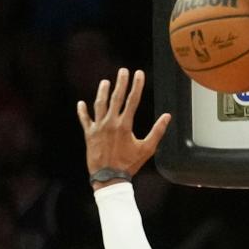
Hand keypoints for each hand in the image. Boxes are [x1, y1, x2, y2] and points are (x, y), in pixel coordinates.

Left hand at [76, 68, 170, 183]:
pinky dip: (82, 111)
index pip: (132, 100)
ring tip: (105, 82)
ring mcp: (98, 127)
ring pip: (99, 105)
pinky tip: (81, 103)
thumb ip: (157, 132)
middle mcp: (110, 123)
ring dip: (102, 92)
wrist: (109, 177)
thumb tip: (167, 117)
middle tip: (123, 71)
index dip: (136, 86)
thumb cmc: (129, 164)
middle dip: (120, 83)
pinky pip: (85, 120)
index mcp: (125, 125)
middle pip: (116, 98)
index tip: (138, 74)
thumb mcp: (147, 149)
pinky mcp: (89, 134)